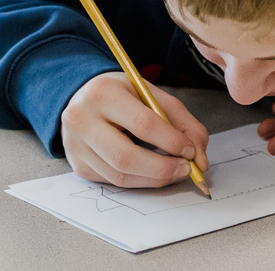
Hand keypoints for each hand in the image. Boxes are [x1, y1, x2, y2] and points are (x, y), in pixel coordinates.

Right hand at [60, 72, 208, 187]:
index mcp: (103, 93)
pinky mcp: (78, 166)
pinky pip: (114, 181)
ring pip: (120, 175)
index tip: (191, 150)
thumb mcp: (152, 95)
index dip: (171, 141)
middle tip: (186, 169)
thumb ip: (182, 122)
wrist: (84, 98)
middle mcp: (82, 119)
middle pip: (125, 157)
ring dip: (154, 179)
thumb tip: (199, 157)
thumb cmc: (122, 95)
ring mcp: (76, 146)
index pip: (142, 124)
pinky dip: (140, 181)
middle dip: (163, 168)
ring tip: (175, 171)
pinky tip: (153, 172)